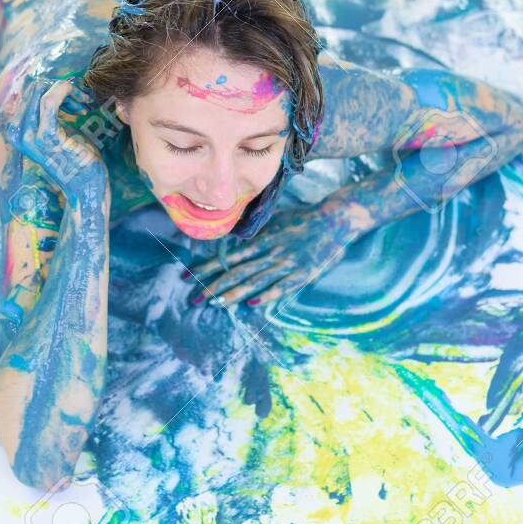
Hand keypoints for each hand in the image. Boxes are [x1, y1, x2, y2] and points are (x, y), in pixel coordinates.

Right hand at [13, 77, 107, 206]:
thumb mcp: (57, 131)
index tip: (72, 98)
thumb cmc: (75, 158)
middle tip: (80, 100)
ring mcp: (29, 136)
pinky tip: (83, 105)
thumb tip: (48, 84)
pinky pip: (50, 100)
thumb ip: (48, 113)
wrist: (86, 187)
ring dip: (67, 90)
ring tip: (83, 104)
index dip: (50, 87)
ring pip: (40, 90)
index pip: (26, 90)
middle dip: (59, 87)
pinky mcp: (46, 137)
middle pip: (32, 87)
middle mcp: (16, 133)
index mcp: (16, 130)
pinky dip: (68, 94)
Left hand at [184, 206, 359, 307]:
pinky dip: (267, 295)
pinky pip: (282, 287)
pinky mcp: (302, 274)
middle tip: (193, 298)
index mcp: (262, 239)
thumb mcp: (275, 221)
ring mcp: (286, 264)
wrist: (334, 219)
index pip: (228, 256)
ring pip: (255, 280)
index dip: (207, 267)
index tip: (188, 277)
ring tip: (215, 304)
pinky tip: (253, 304)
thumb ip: (255, 234)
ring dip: (234, 293)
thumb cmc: (303, 220)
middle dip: (213, 285)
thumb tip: (231, 242)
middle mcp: (270, 252)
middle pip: (237, 271)